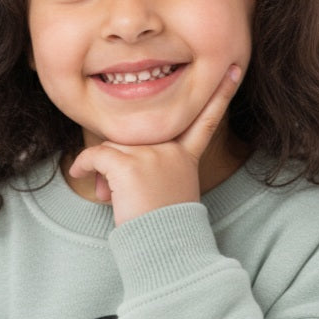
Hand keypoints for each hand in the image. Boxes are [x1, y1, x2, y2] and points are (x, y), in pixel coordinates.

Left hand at [68, 65, 241, 225]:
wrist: (163, 250)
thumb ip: (146, 169)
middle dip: (117, 158)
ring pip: (113, 146)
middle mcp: (172, 151)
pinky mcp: (130, 165)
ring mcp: (152, 155)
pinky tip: (83, 177)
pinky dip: (85, 166)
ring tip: (109, 197)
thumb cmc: (161, 228)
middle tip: (113, 190)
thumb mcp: (165, 193)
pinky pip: (96, 154)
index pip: (207, 119)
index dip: (222, 93)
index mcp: (186, 156)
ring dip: (102, 169)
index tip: (235, 68)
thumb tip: (107, 174)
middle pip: (134, 136)